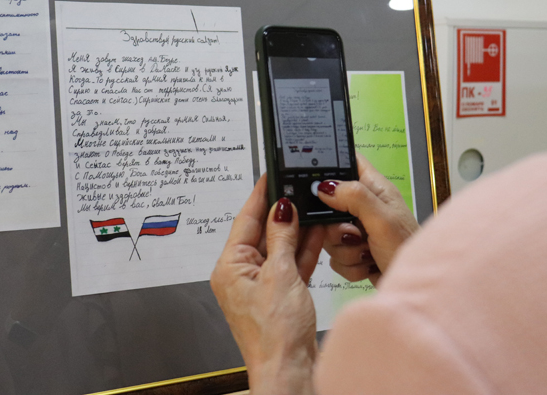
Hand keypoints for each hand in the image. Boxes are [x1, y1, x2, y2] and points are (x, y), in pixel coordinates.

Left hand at [211, 175, 324, 394]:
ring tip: (310, 205)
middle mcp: (242, 275)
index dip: (259, 195)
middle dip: (282, 212)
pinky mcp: (281, 296)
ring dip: (296, 230)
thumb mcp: (280, 275)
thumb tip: (282, 209)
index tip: (270, 175)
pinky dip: (303, 250)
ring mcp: (262, 286)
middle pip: (263, 232)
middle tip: (296, 187)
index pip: (244, 220)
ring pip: (280, 247)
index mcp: (230, 268)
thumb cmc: (275, 335)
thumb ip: (282, 237)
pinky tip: (316, 233)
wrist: (290, 370)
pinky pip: (291, 264)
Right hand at [318, 153, 418, 285]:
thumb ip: (355, 197)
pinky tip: (366, 264)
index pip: (347, 162)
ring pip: (328, 234)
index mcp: (374, 189)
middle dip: (335, 226)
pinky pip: (334, 256)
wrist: (415, 287)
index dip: (330, 166)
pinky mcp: (353, 252)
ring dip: (344, 249)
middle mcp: (363, 207)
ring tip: (366, 251)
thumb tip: (325, 186)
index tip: (318, 183)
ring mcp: (357, 230)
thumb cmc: (407, 248)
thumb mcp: (383, 219)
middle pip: (328, 206)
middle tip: (354, 233)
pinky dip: (348, 264)